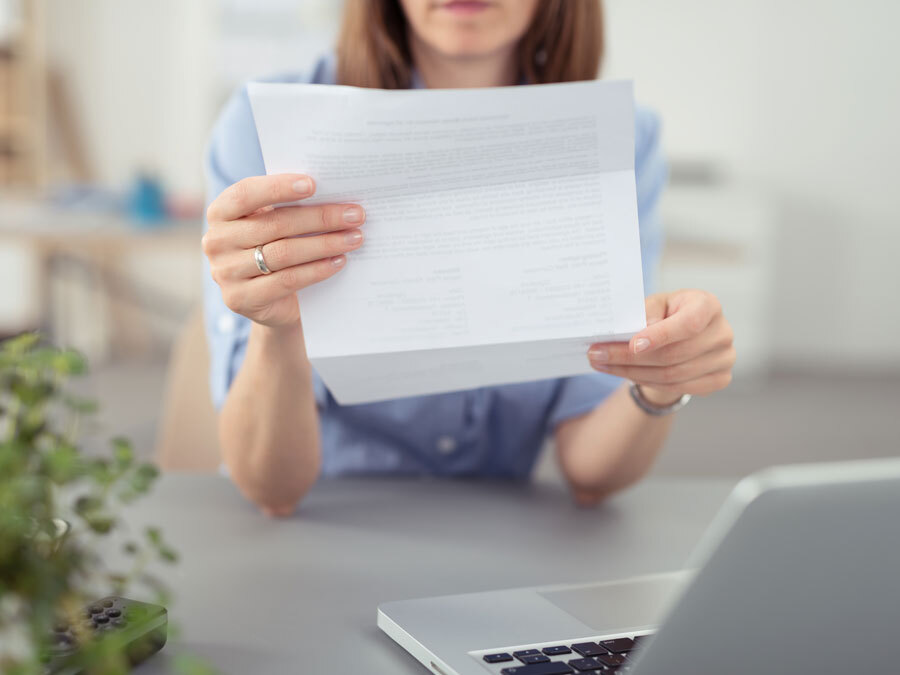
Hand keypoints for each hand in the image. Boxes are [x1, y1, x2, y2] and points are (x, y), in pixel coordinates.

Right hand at [202, 174, 365, 327]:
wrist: (270, 302)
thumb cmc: (275, 248)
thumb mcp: (274, 224)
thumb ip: (289, 207)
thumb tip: (333, 191)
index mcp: (220, 213)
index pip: (246, 194)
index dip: (278, 187)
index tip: (313, 184)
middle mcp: (216, 241)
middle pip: (274, 224)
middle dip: (320, 218)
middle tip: (355, 215)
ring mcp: (225, 273)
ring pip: (283, 253)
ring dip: (325, 244)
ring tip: (354, 238)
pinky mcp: (241, 299)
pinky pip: (287, 280)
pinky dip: (317, 270)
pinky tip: (339, 261)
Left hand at [587, 290, 735, 405]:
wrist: (683, 337)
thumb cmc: (666, 314)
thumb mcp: (654, 304)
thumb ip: (646, 313)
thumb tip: (636, 333)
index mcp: (708, 305)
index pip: (687, 324)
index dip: (660, 336)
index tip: (632, 344)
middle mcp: (722, 332)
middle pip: (674, 354)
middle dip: (629, 357)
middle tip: (596, 355)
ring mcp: (724, 358)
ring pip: (671, 375)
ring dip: (631, 372)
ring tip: (602, 364)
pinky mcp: (719, 379)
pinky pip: (675, 388)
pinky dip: (646, 382)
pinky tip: (623, 374)